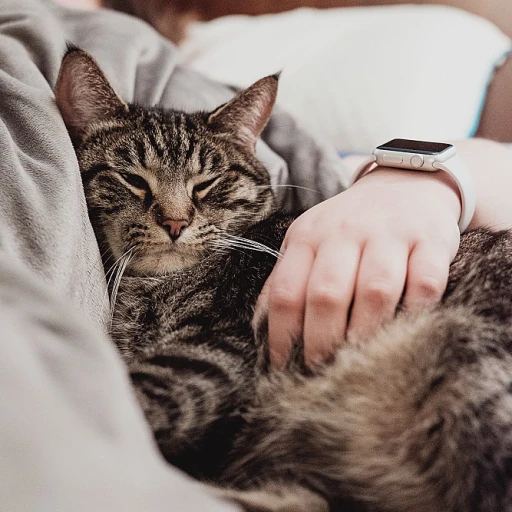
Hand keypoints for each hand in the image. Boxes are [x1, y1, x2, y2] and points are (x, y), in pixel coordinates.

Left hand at [256, 167, 461, 367]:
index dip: (281, 335)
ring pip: (375, 290)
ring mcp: (390, 234)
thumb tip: (262, 329)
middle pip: (327, 294)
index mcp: (308, 237)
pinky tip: (406, 330)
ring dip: (366, 333)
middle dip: (321, 342)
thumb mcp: (309, 241)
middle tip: (322, 371)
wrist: (405, 183)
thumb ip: (287, 279)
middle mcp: (345, 232)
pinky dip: (416, 312)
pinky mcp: (431, 240)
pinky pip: (425, 282)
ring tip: (360, 362)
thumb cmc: (350, 226)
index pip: (286, 291)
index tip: (283, 367)